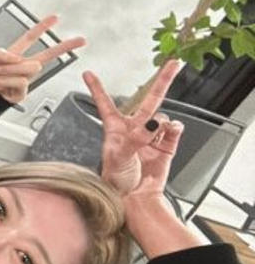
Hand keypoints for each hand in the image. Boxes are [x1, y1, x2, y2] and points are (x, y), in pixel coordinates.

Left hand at [0, 15, 84, 103]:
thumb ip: (0, 54)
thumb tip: (16, 57)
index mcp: (13, 55)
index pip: (29, 38)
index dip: (41, 27)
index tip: (55, 17)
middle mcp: (20, 67)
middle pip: (46, 55)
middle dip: (64, 46)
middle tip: (80, 40)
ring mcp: (22, 81)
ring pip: (30, 68)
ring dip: (9, 70)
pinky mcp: (21, 94)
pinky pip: (21, 81)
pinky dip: (6, 81)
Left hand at [83, 61, 182, 199]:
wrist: (134, 199)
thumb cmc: (115, 181)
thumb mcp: (118, 157)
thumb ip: (135, 139)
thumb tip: (153, 124)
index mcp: (114, 129)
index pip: (104, 103)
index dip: (96, 88)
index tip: (87, 73)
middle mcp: (134, 129)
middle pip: (149, 100)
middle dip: (162, 81)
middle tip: (173, 64)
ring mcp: (152, 136)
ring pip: (163, 117)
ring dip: (162, 125)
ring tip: (152, 140)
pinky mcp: (167, 146)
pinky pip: (175, 130)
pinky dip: (175, 130)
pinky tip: (170, 133)